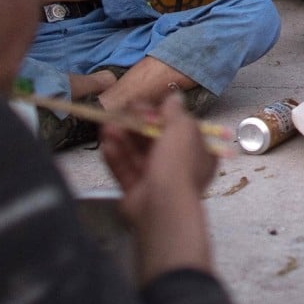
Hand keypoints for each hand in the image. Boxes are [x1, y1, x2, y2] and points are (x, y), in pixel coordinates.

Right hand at [100, 92, 216, 223]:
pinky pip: (125, 170)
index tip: (144, 106)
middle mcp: (178, 166)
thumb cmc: (178, 164)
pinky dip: (116, 157)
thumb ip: (175, 111)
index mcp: (197, 152)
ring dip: (122, 139)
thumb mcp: (182, 129)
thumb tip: (174, 97)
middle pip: (154, 140)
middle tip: (121, 113)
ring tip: (107, 127)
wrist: (162, 206)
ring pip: (137, 154)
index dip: (161, 115)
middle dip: (136, 125)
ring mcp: (157, 180)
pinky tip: (105, 145)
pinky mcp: (137, 191)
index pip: (179, 128)